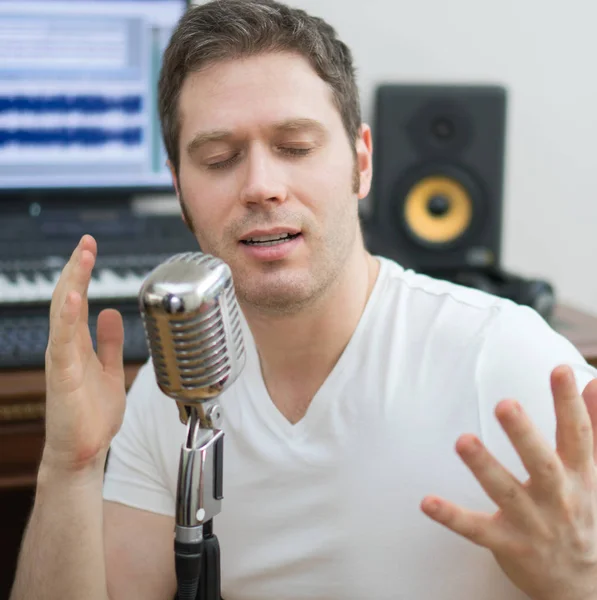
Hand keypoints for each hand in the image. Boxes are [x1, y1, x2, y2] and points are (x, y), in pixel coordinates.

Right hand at [43, 234, 125, 472]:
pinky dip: (69, 318)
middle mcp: (65, 346)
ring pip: (63, 313)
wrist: (85, 451)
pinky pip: (64, 342)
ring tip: (81, 257)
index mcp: (77, 343)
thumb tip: (112, 313)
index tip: (89, 248)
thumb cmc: (94, 414)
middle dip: (76, 269)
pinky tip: (75, 297)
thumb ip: (110, 342)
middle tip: (86, 242)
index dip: (81, 273)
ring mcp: (62, 360)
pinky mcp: (63, 376)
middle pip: (67, 298)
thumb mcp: (110, 369)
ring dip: (73, 283)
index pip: (75, 299)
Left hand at [421, 364, 596, 599]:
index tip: (559, 370)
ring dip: (484, 467)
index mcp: (581, 476)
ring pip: (506, 493)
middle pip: (541, 463)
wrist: (584, 586)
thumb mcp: (595, 472)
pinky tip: (426, 502)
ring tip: (462, 440)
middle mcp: (559, 498)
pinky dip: (452, 517)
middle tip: (505, 404)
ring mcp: (533, 524)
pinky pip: (476, 530)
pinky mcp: (508, 545)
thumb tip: (594, 383)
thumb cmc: (584, 513)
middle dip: (524, 434)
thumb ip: (594, 427)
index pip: (577, 434)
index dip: (569, 403)